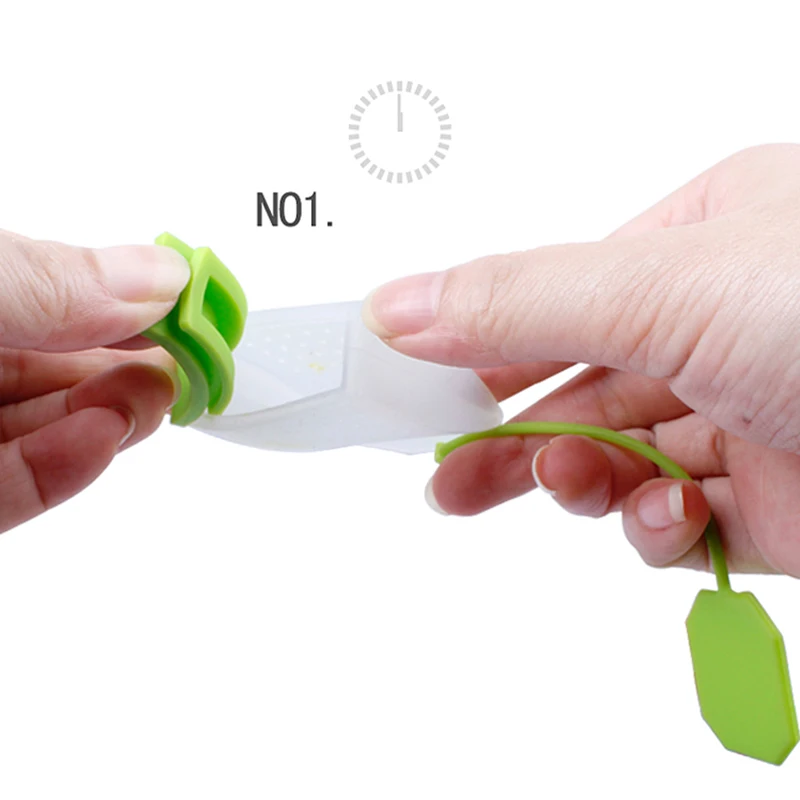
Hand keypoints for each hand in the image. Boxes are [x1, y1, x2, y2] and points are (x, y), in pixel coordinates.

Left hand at [0, 230, 188, 533]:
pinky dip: (59, 471)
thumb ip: (49, 281)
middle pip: (50, 365)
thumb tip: (159, 276)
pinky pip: (8, 492)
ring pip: (38, 430)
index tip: (189, 300)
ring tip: (154, 397)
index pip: (48, 289)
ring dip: (105, 416)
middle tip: (187, 358)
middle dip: (123, 362)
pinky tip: (102, 439)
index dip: (121, 294)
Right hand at [362, 143, 799, 576]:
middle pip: (574, 388)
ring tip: (565, 485)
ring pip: (618, 463)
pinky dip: (657, 530)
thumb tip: (395, 306)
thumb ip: (517, 301)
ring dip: (580, 482)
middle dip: (506, 438)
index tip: (411, 386)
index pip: (553, 299)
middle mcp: (722, 329)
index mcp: (700, 244)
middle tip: (445, 478)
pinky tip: (669, 517)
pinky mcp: (772, 508)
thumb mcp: (664, 290)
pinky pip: (678, 524)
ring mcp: (745, 420)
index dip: (476, 345)